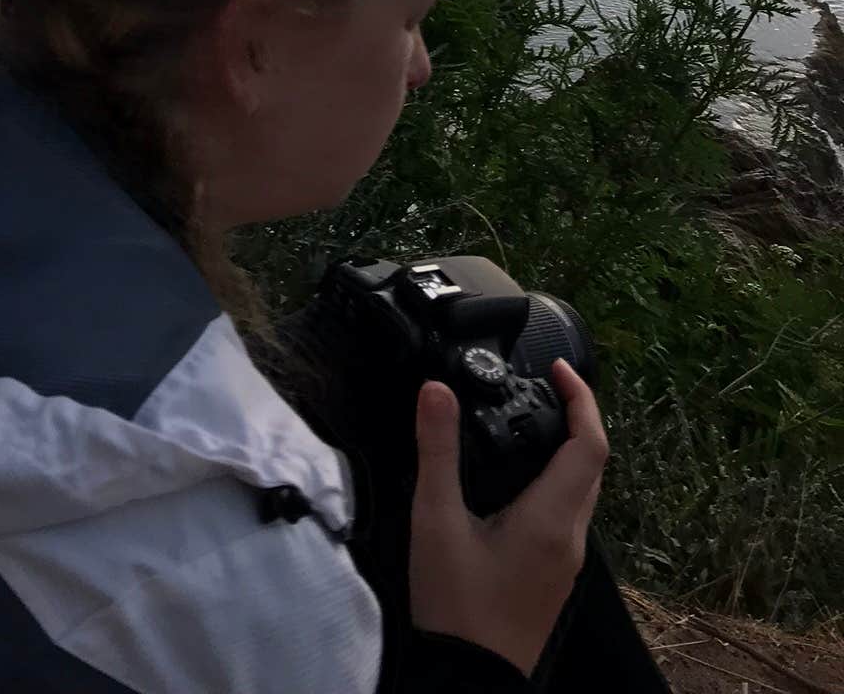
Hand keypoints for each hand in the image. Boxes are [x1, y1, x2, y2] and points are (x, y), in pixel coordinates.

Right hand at [408, 360, 607, 678]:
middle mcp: (571, 539)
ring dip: (568, 450)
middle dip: (576, 417)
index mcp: (552, 519)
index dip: (581, 397)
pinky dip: (555, 481)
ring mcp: (566, 562)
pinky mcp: (553, 577)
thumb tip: (436, 390)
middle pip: (593, 465)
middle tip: (541, 385)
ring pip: (582, 492)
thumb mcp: (435, 521)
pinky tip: (517, 479)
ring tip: (528, 420)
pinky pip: (568, 514)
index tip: (556, 367)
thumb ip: (438, 451)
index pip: (591, 445)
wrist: (469, 681)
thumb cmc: (455, 607)